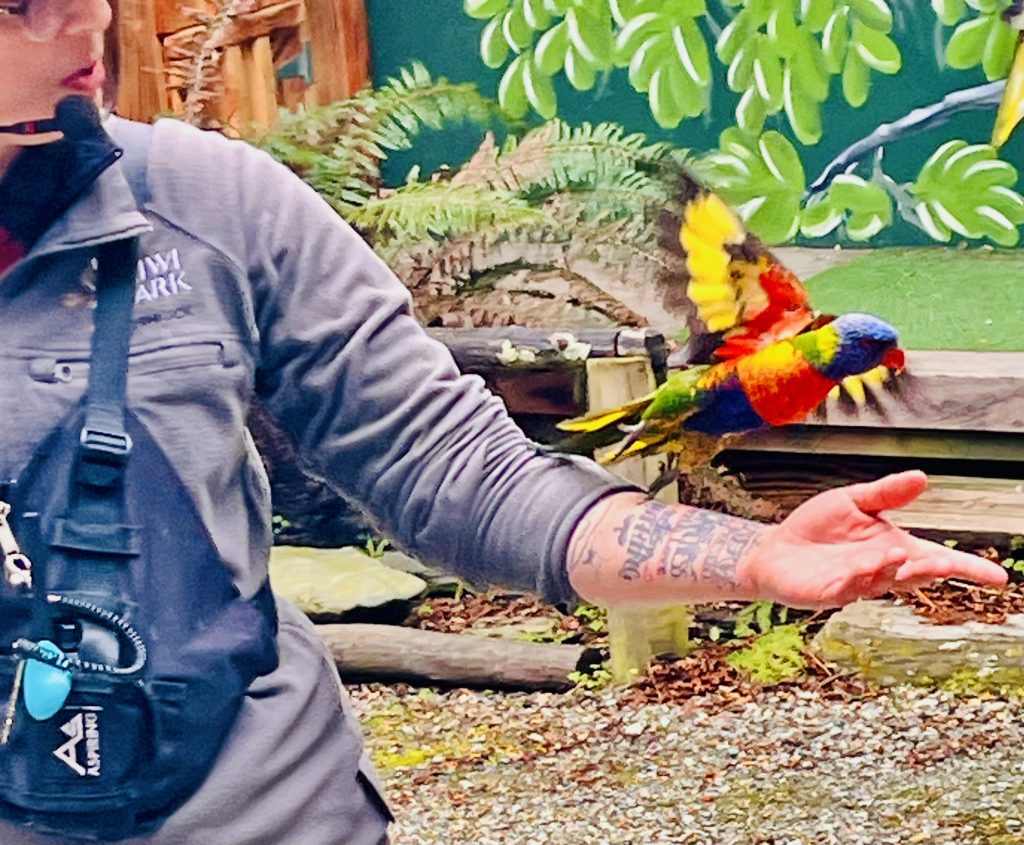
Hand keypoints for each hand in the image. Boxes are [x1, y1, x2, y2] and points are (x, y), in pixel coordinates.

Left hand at [741, 470, 1007, 609]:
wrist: (774, 547)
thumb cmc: (815, 528)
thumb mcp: (852, 502)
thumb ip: (885, 494)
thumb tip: (922, 477)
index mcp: (893, 549)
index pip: (936, 560)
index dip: (967, 569)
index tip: (998, 577)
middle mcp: (880, 570)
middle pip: (915, 575)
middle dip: (930, 570)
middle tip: (945, 564)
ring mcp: (856, 585)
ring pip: (882, 582)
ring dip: (891, 570)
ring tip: (896, 555)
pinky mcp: (829, 593)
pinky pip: (848, 589)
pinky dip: (857, 579)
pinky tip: (861, 566)